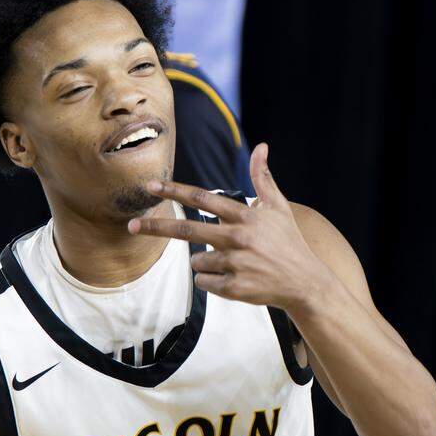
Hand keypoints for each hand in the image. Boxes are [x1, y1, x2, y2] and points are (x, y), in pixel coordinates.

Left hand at [128, 144, 335, 311]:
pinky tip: (234, 279)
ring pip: (196, 261)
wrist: (305, 282)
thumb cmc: (289, 242)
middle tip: (131, 224)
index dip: (174, 191)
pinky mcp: (234, 288)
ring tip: (232, 264)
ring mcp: (235, 264)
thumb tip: (260, 147)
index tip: (150, 186)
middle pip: (186, 229)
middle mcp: (237, 238)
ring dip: (204, 261)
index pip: (202, 199)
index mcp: (245, 216)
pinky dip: (212, 281)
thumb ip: (263, 178)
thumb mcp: (279, 208)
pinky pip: (204, 282)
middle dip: (155, 226)